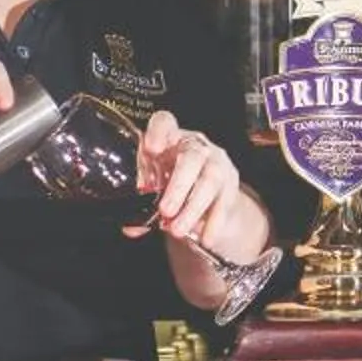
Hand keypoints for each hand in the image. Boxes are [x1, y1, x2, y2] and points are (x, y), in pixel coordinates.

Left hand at [130, 108, 249, 250]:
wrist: (205, 195)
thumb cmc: (172, 182)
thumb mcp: (154, 187)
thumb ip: (141, 205)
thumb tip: (130, 227)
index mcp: (170, 138)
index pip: (165, 122)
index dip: (158, 132)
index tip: (150, 149)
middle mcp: (196, 146)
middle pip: (191, 157)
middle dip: (178, 186)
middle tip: (165, 210)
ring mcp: (217, 163)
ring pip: (210, 180)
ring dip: (193, 208)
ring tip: (177, 230)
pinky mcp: (231, 183)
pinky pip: (225, 201)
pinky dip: (215, 221)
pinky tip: (206, 237)